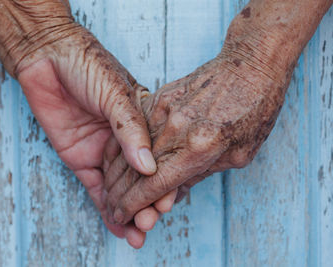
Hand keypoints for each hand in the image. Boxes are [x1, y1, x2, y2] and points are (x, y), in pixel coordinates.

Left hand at [17, 28, 156, 247]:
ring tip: (138, 235)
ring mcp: (103, 151)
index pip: (158, 158)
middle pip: (140, 179)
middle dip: (147, 203)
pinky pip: (96, 188)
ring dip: (129, 212)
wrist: (46, 57)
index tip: (168, 203)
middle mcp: (125, 140)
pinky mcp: (81, 158)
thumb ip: (131, 129)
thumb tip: (148, 166)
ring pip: (120, 189)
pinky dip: (106, 208)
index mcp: (142, 122)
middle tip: (151, 223)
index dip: (163, 182)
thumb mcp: (115, 93)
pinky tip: (117, 226)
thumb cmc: (86, 64)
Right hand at [104, 47, 292, 225]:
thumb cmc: (254, 111)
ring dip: (115, 174)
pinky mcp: (160, 96)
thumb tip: (173, 192)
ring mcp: (164, 110)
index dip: (133, 206)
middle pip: (135, 170)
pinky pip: (134, 128)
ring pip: (129, 149)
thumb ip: (201, 174)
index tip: (121, 217)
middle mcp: (175, 129)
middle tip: (112, 210)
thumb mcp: (238, 155)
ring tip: (109, 191)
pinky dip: (122, 147)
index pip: (153, 185)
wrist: (252, 65)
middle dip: (118, 196)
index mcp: (198, 147)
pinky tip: (114, 161)